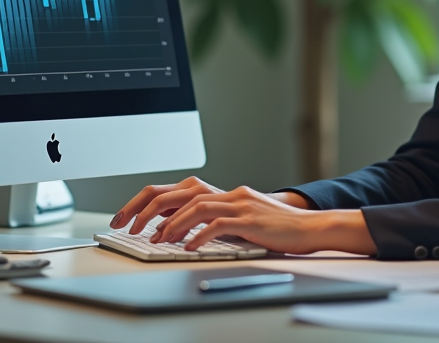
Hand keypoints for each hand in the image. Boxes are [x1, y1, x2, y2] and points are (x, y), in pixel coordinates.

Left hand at [109, 176, 375, 255]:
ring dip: (172, 224)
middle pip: (179, 193)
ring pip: (197, 206)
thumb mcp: (242, 221)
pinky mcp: (250, 220)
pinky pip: (218, 224)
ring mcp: (240, 204)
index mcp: (225, 193)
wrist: (310, 228)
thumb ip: (216, 221)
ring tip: (159, 240)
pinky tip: (189, 247)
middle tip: (130, 227)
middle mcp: (230, 193)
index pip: (178, 190)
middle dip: (149, 209)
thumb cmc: (277, 229)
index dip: (148, 202)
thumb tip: (180, 233)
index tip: (128, 218)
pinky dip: (200, 235)